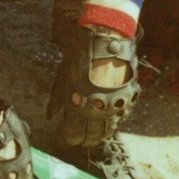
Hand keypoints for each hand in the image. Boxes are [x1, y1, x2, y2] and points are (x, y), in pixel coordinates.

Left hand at [47, 25, 140, 146]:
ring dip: (98, 134)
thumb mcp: (64, 76)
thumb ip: (57, 98)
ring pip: (107, 130)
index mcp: (79, 105)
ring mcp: (115, 105)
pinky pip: (120, 119)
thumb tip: (50, 116)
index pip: (73, 134)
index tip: (64, 137)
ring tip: (91, 135)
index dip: (68, 138)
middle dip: (82, 139)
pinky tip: (107, 124)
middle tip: (77, 139)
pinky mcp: (128, 98)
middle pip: (91, 136)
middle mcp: (98, 109)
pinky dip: (112, 124)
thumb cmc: (80, 55)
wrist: (105, 38)